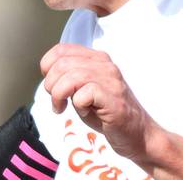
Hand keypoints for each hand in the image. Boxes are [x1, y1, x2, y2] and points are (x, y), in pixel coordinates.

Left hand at [40, 43, 157, 160]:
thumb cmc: (104, 112)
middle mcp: (105, 64)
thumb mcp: (83, 89)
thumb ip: (69, 76)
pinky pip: (84, 94)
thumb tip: (48, 72)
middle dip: (50, 86)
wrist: (134, 131)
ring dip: (59, 96)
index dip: (48, 68)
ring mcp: (111, 80)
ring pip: (71, 77)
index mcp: (96, 58)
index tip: (52, 86)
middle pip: (62, 64)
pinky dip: (77, 105)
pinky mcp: (113, 98)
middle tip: (57, 102)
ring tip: (62, 108)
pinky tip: (84, 111)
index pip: (61, 50)